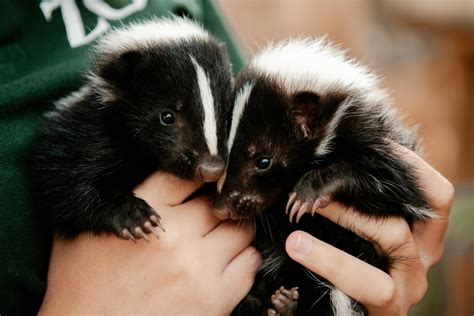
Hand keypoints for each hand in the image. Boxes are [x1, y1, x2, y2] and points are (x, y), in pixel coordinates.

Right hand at [39, 172, 261, 315]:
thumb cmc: (82, 285)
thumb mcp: (85, 230)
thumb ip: (118, 199)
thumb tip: (145, 173)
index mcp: (144, 211)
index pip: (187, 175)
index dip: (197, 176)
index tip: (200, 184)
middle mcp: (176, 236)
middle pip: (219, 201)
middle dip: (214, 206)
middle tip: (206, 216)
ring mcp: (199, 268)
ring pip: (241, 229)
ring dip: (232, 230)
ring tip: (218, 238)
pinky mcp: (215, 299)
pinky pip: (250, 263)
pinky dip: (242, 257)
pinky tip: (226, 262)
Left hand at [285, 146, 453, 314]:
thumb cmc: (348, 270)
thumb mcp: (359, 234)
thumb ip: (357, 206)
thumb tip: (332, 162)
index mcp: (420, 239)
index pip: (436, 196)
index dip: (412, 165)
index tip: (378, 143)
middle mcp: (420, 262)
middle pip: (411, 211)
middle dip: (359, 190)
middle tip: (316, 178)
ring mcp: (407, 289)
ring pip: (392, 239)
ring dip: (344, 216)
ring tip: (302, 208)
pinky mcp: (387, 310)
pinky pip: (368, 284)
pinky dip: (330, 261)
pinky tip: (297, 245)